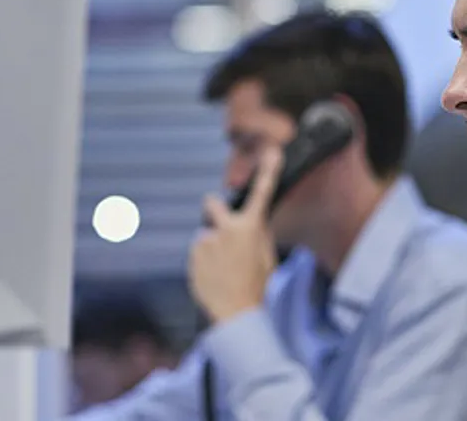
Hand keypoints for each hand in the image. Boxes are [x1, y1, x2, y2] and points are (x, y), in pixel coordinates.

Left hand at [189, 147, 282, 324]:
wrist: (238, 314)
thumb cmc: (257, 287)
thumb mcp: (267, 258)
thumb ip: (258, 234)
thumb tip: (252, 222)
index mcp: (250, 227)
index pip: (262, 194)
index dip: (268, 172)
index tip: (273, 152)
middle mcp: (226, 229)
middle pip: (212, 204)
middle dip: (213, 209)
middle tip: (220, 230)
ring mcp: (207, 242)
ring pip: (206, 237)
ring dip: (211, 247)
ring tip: (223, 272)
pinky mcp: (193, 256)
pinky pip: (198, 254)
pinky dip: (203, 263)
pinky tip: (214, 278)